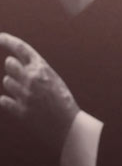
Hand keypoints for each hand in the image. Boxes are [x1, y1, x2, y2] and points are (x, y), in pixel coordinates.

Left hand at [0, 33, 80, 153]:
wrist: (70, 129)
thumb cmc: (64, 104)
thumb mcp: (55, 81)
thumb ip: (38, 72)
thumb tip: (16, 62)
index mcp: (43, 70)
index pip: (21, 48)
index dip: (7, 40)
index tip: (0, 37)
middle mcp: (32, 79)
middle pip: (10, 64)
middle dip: (13, 68)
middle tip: (23, 77)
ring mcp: (25, 94)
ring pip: (7, 82)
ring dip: (14, 87)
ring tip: (28, 95)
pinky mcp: (19, 109)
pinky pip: (3, 100)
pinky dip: (9, 102)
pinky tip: (21, 106)